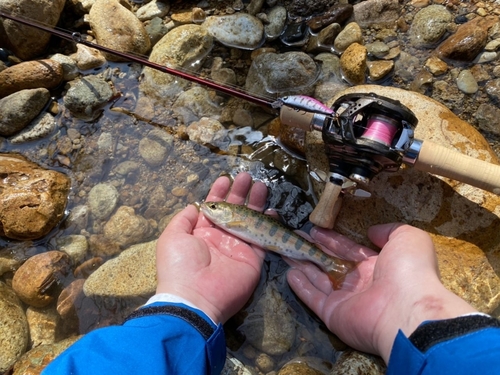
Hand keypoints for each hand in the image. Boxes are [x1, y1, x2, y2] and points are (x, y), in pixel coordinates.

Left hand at [155, 172, 267, 323]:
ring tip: (261, 185)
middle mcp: (221, 237)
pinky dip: (270, 225)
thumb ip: (185, 218)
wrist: (195, 297)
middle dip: (240, 192)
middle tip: (246, 176)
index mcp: (202, 232)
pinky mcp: (253, 258)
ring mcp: (238, 247)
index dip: (219, 192)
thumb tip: (196, 205)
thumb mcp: (173, 236)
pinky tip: (272, 211)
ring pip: (251, 219)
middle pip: (234, 209)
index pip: (214, 207)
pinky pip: (264, 239)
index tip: (225, 178)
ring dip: (256, 202)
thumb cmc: (180, 265)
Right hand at [287, 223, 477, 361]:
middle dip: (313, 250)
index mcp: (377, 266)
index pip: (348, 250)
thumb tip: (371, 231)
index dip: (332, 240)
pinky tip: (290, 273)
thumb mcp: (407, 238)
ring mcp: (345, 300)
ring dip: (302, 265)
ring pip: (318, 279)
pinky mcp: (333, 314)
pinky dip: (301, 287)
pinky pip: (313, 299)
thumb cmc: (408, 269)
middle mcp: (360, 283)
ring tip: (286, 251)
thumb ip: (389, 230)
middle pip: (330, 263)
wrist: (406, 308)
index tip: (315, 230)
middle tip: (296, 238)